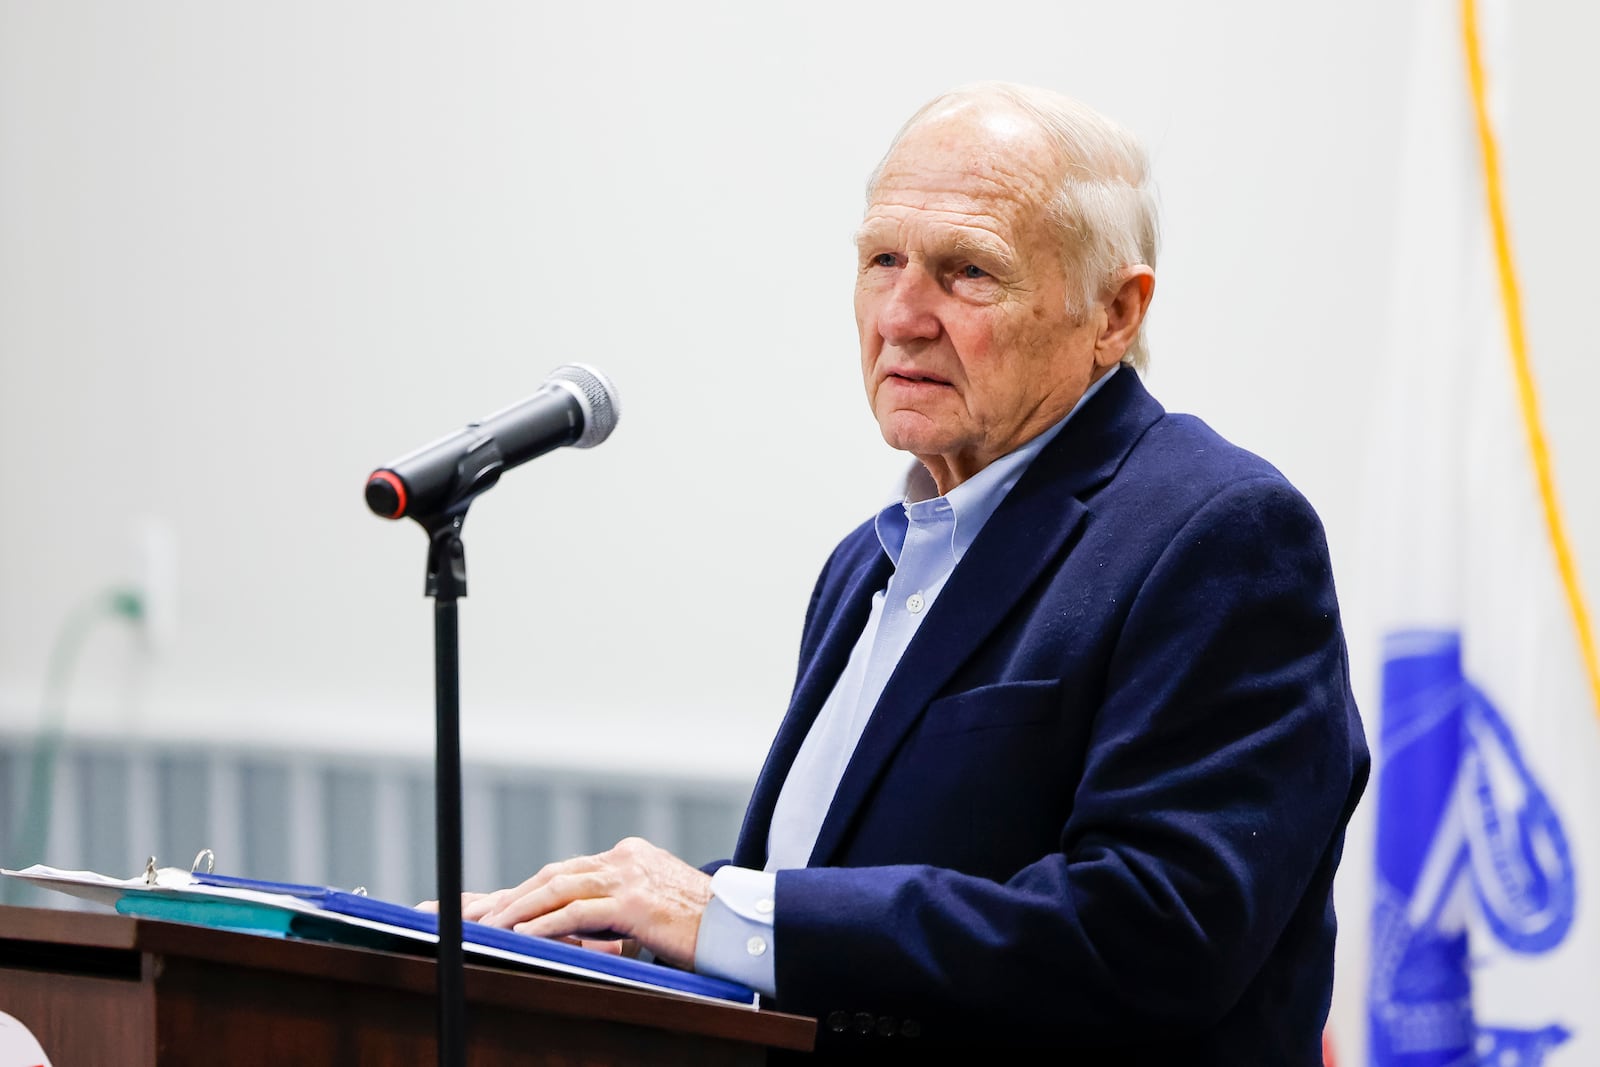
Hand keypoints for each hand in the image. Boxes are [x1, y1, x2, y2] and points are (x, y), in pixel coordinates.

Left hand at [460, 837, 711, 969]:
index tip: (500, 904)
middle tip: (479, 913)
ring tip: (491, 926)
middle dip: (513, 895)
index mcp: (630, 856)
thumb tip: (585, 923)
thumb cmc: (702, 924)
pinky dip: (546, 924)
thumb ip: (621, 904)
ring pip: (558, 888)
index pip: (568, 870)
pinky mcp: (634, 903)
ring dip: (519, 909)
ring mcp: (629, 878)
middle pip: (555, 874)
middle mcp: (626, 858)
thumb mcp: (656, 904)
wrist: (740, 926)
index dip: (530, 888)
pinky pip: (577, 912)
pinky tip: (524, 935)